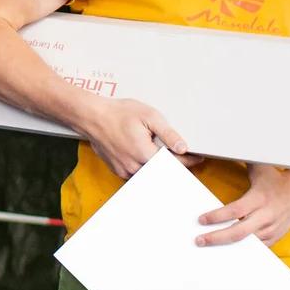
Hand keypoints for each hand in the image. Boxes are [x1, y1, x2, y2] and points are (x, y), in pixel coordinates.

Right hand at [74, 96, 200, 177]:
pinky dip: (144, 169)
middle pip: (162, 172)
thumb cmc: (118, 114)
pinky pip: (136, 175)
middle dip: (173, 165)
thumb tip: (182, 147)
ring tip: (159, 154)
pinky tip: (145, 158)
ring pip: (149, 175)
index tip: (197, 157)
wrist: (92, 117)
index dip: (188, 160)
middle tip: (180, 156)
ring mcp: (124, 171)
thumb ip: (168, 134)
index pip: (174, 163)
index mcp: (145, 154)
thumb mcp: (149, 116)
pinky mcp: (118, 171)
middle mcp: (134, 167)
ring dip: (158, 168)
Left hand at [196, 164, 289, 246]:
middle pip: (239, 232)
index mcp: (260, 198)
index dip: (217, 216)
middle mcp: (266, 216)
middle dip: (217, 238)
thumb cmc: (275, 180)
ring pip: (247, 243)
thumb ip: (241, 160)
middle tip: (199, 240)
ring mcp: (271, 229)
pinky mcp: (274, 238)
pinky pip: (256, 249)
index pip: (236, 210)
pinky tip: (225, 252)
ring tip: (207, 248)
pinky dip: (241, 251)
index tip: (200, 219)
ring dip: (227, 247)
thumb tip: (222, 147)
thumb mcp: (260, 168)